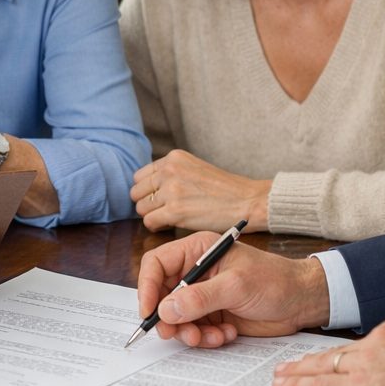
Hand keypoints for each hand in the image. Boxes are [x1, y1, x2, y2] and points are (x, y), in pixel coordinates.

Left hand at [130, 150, 270, 232]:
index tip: (158, 201)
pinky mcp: (175, 210)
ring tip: (169, 219)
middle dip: (146, 204)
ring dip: (152, 216)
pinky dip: (157, 227)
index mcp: (173, 158)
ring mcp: (171, 190)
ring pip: (141, 208)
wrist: (247, 200)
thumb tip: (149, 189)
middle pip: (136, 192)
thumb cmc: (225, 189)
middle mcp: (169, 170)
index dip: (148, 192)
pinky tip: (170, 226)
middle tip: (162, 211)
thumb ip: (172, 174)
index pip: (141, 176)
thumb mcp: (195, 169)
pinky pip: (149, 222)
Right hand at [137, 231, 328, 347]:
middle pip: (161, 296)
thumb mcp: (237, 286)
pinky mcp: (212, 315)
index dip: (147, 288)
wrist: (302, 302)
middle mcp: (196, 272)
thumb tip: (165, 309)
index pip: (157, 264)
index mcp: (198, 251)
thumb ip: (199, 298)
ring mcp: (203, 295)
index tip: (150, 312)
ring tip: (211, 337)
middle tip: (179, 334)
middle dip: (169, 318)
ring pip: (176, 318)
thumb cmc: (275, 281)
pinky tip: (227, 334)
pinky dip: (206, 338)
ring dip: (190, 332)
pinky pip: (194, 330)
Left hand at [271, 311, 384, 385]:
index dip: (355, 353)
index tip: (345, 359)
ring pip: (324, 365)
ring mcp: (366, 362)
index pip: (371, 340)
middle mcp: (381, 338)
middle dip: (314, 359)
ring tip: (280, 375)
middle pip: (340, 350)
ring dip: (299, 371)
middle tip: (291, 363)